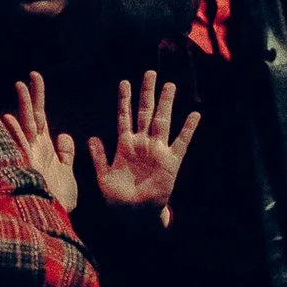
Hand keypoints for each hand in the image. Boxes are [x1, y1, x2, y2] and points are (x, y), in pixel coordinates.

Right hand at [0, 69, 78, 211]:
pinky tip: (9, 117)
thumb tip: (65, 136)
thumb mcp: (68, 172)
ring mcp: (31, 156)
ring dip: (24, 107)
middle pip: (33, 116)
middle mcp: (35, 149)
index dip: (39, 98)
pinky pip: (21, 146)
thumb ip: (66, 154)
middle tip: (31, 76)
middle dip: (32, 96)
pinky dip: (15, 133)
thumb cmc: (60, 200)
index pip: (41, 117)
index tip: (35, 79)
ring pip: (27, 126)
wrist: (55, 219)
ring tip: (20, 86)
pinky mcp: (28, 167)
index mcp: (45, 148)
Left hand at [87, 72, 197, 223]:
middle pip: (145, 113)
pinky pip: (181, 142)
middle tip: (150, 73)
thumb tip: (91, 137)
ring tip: (170, 85)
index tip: (124, 82)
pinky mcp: (171, 162)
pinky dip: (188, 129)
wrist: (134, 214)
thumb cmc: (117, 197)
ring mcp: (157, 151)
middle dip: (147, 93)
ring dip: (166, 104)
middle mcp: (142, 144)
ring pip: (162, 122)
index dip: (124, 100)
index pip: (124, 116)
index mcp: (124, 145)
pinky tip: (195, 115)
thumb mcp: (102, 175)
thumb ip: (98, 156)